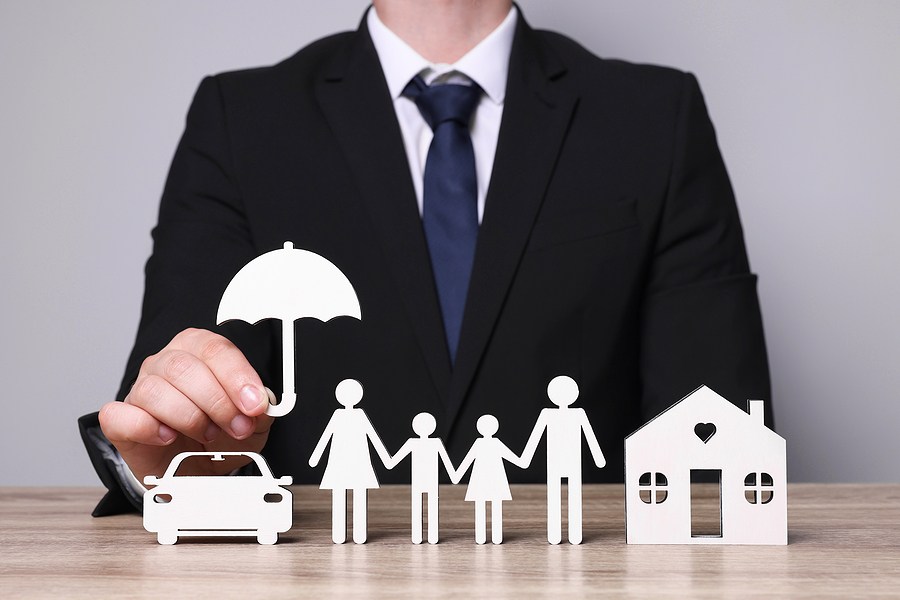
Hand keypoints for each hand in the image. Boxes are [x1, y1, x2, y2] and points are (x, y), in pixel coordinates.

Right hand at [98, 328, 271, 483]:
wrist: (194, 470)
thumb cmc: (220, 437)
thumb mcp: (252, 423)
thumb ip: (261, 410)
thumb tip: (262, 402)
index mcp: (199, 351)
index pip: (215, 349)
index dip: (237, 377)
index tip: (254, 404)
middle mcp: (166, 363)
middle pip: (184, 367)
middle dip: (217, 402)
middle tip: (236, 427)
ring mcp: (139, 389)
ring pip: (154, 390)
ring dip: (188, 417)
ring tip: (207, 433)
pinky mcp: (119, 420)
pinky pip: (120, 415)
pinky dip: (146, 428)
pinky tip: (168, 437)